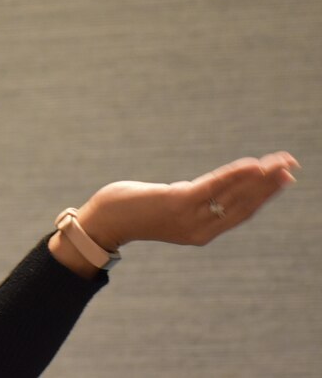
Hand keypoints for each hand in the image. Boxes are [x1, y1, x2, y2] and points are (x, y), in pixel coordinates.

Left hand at [51, 151, 298, 277]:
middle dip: (269, 185)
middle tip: (291, 165)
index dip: (264, 196)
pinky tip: (253, 165)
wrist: (103, 220)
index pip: (241, 212)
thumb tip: (209, 188)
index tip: (283, 178)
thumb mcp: (169, 205)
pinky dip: (235, 176)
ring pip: (234, 196)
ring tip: (280, 163)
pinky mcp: (178, 203)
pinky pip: (214, 188)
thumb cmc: (132, 209)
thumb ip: (191, 200)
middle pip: (244, 204)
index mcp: (202, 231)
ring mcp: (191, 218)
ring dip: (260, 178)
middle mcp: (201, 229)